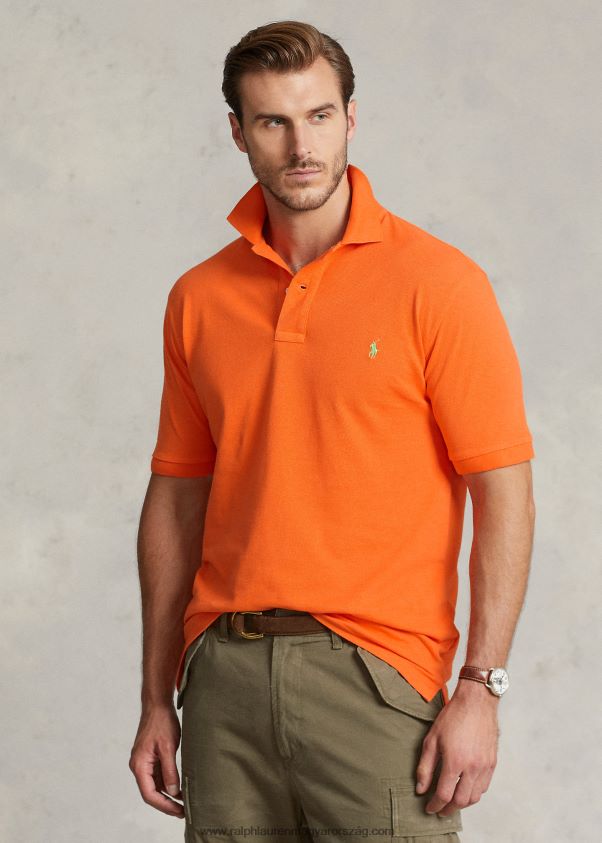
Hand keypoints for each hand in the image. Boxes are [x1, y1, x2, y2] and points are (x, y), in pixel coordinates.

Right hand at [129, 703, 184, 818]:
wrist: (157, 704)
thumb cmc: (161, 722)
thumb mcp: (168, 748)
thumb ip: (169, 770)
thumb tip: (173, 791)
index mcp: (139, 765)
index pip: (149, 794)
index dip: (164, 805)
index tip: (178, 811)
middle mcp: (139, 766)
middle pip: (151, 792)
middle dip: (166, 803)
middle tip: (183, 811)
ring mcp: (144, 762)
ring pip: (154, 785)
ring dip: (167, 795)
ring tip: (183, 803)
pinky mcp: (150, 757)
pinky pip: (157, 775)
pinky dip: (167, 783)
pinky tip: (178, 788)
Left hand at [415, 680, 499, 816]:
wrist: (476, 702)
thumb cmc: (453, 717)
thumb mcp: (432, 739)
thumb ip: (425, 767)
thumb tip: (421, 788)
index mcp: (455, 761)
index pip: (444, 794)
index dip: (435, 805)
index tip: (429, 808)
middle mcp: (472, 767)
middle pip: (461, 801)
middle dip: (448, 809)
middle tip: (439, 809)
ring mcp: (485, 766)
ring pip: (474, 797)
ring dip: (462, 803)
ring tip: (451, 801)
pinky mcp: (492, 763)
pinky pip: (484, 787)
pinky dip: (474, 793)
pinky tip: (465, 790)